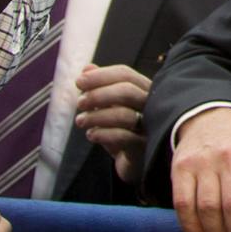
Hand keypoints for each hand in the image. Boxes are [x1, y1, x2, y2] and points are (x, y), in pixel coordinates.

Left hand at [74, 64, 151, 182]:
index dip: (100, 75)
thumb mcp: (108, 106)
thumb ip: (99, 86)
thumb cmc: (122, 129)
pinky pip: (123, 137)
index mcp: (144, 89)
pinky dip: (103, 134)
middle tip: (79, 102)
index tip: (79, 82)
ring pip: (124, 115)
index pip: (125, 74)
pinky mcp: (144, 148)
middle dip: (98, 94)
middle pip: (127, 90)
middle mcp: (151, 105)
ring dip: (96, 116)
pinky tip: (91, 135)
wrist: (133, 163)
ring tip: (80, 121)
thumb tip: (87, 68)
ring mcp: (150, 127)